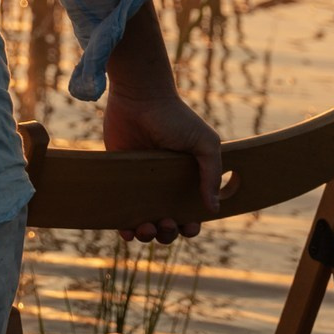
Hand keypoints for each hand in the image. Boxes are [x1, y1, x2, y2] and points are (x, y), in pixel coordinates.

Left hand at [103, 85, 226, 243]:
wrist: (139, 99)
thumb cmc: (175, 118)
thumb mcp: (204, 143)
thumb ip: (212, 174)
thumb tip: (213, 209)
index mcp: (187, 180)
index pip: (192, 214)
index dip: (191, 226)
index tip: (189, 225)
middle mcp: (164, 187)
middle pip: (168, 225)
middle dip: (169, 233)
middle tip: (167, 222)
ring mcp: (141, 186)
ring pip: (145, 224)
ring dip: (147, 235)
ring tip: (146, 228)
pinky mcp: (119, 182)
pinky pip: (121, 213)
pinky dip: (124, 228)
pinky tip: (126, 230)